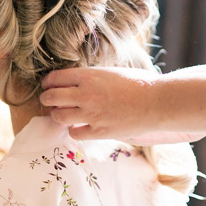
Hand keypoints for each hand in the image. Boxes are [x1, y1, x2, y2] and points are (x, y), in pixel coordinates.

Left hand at [40, 67, 163, 141]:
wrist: (158, 101)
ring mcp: (91, 114)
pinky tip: (81, 126)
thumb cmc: (138, 83)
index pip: (54, 78)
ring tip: (65, 114)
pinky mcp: (99, 131)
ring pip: (58, 116)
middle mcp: (86, 94)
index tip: (49, 86)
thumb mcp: (109, 72)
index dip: (48, 83)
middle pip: (50, 98)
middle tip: (51, 101)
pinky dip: (74, 130)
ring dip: (58, 115)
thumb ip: (88, 78)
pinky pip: (74, 133)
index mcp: (88, 76)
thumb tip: (69, 83)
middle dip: (47, 99)